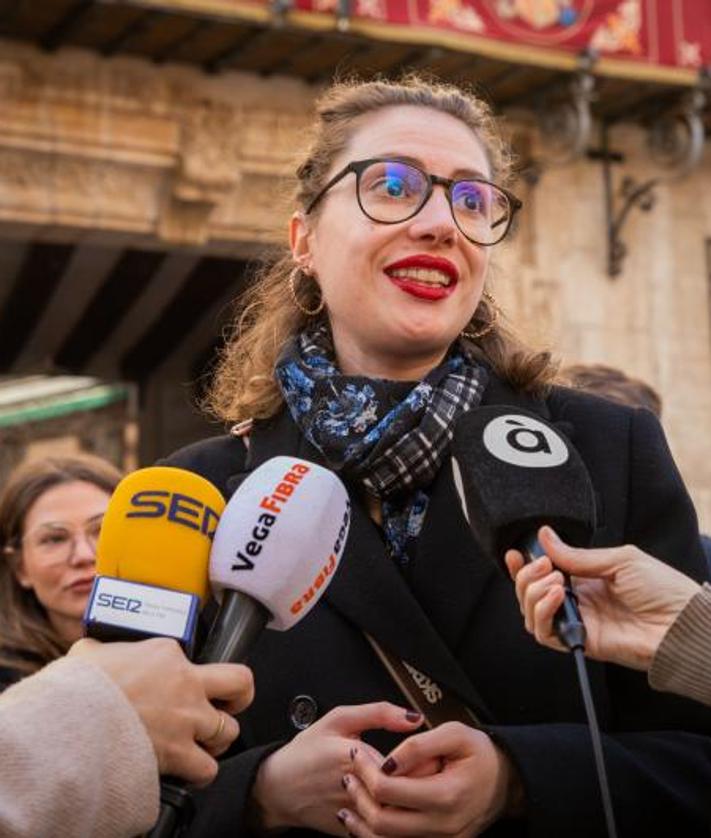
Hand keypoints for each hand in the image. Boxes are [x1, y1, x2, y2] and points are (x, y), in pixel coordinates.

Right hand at [68, 637, 253, 784]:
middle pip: (240, 682)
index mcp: (167, 652)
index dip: (188, 672)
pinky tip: (191, 769)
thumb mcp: (91, 652)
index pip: (193, 656)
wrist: (69, 721)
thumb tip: (95, 652)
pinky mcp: (179, 752)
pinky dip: (202, 771)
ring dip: (217, 738)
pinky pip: (208, 768)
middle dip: (239, 695)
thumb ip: (103, 649)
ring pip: (229, 730)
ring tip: (202, 741)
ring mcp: (187, 718)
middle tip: (227, 703)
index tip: (176, 682)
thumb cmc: (78, 686)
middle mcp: (187, 682)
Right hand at [250, 702, 424, 833]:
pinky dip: (395, 819)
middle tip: (428, 769)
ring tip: (415, 787)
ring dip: (411, 801)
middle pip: (406, 791)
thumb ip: (378, 713)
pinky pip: (383, 830)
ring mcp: (353, 815)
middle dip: (422, 780)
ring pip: (398, 814)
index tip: (429, 752)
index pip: (405, 763)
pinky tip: (394, 804)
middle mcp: (355, 789)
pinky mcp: (351, 833)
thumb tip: (413, 717)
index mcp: (354, 757)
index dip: (423, 758)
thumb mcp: (338, 719)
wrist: (276, 788)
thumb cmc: (306, 752)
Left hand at [338, 722, 522, 836]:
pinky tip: (364, 818)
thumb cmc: (480, 753)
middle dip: (360, 797)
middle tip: (348, 775)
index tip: (356, 754)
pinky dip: (377, 834)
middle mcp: (443, 825)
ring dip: (363, 821)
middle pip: (383, 822)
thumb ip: (419, 745)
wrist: (507, 781)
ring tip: (349, 798)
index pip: (390, 790)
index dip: (366, 771)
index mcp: (446, 795)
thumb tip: (387, 762)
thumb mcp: (455, 733)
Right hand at [505, 526, 699, 670]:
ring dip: (532, 593)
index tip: (516, 553)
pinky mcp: (580, 641)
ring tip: (555, 581)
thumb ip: (578, 555)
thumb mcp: (619, 559)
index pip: (543, 574)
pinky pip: (544, 633)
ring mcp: (577, 622)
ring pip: (530, 613)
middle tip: (545, 565)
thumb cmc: (663, 589)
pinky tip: (558, 596)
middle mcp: (576, 601)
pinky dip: (543, 613)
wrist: (683, 624)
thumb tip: (544, 537)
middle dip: (527, 576)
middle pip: (529, 593)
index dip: (523, 565)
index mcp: (584, 580)